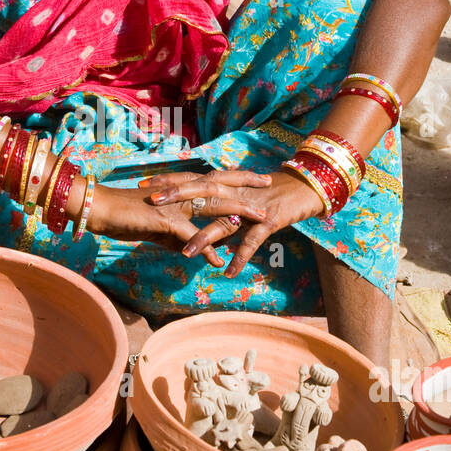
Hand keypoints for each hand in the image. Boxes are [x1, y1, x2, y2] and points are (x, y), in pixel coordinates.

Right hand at [86, 177, 269, 268]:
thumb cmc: (130, 216)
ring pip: (212, 205)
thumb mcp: (162, 228)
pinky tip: (218, 259)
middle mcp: (181, 192)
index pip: (214, 179)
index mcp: (181, 189)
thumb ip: (187, 238)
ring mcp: (174, 205)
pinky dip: (205, 246)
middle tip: (269, 183)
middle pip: (220, 184)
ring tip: (261, 220)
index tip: (257, 176)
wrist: (102, 210)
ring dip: (238, 212)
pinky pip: (190, 234)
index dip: (237, 176)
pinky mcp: (163, 220)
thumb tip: (207, 252)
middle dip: (246, 183)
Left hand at [143, 168, 324, 277]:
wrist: (306, 187)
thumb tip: (200, 217)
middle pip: (202, 192)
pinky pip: (252, 242)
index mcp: (226, 185)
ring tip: (186, 253)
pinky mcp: (268, 222)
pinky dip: (240, 256)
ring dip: (205, 237)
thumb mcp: (241, 194)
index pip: (192, 179)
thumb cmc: (271, 192)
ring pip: (223, 222)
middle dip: (176, 196)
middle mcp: (235, 193)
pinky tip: (229, 271)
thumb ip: (219, 204)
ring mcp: (250, 208)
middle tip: (153, 202)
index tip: (144, 184)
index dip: (169, 181)